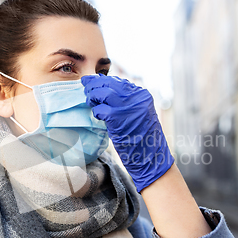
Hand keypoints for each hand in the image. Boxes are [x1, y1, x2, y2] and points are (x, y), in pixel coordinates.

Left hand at [81, 74, 173, 191]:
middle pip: (110, 83)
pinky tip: (97, 116)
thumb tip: (106, 93)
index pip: (119, 82)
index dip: (103, 80)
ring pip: (104, 93)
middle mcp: (136, 98)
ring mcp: (128, 108)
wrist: (152, 157)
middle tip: (85, 87)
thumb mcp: (139, 114)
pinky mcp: (119, 119)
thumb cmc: (144, 139)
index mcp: (142, 95)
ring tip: (90, 101)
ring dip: (93, 96)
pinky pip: (101, 109)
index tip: (93, 81)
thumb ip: (127, 103)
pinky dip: (96, 111)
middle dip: (95, 84)